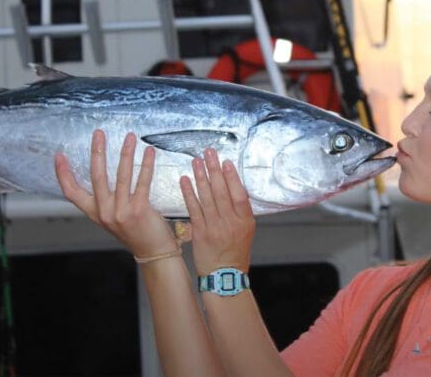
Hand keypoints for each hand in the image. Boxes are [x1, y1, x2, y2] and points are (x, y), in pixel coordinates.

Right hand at [54, 129, 177, 257]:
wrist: (153, 253)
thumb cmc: (136, 233)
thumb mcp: (113, 218)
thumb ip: (106, 202)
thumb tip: (105, 176)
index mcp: (95, 213)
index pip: (71, 192)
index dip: (63, 174)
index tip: (59, 156)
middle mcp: (104, 212)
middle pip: (96, 177)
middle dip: (97, 152)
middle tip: (99, 133)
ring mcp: (121, 212)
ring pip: (121, 176)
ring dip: (126, 154)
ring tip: (130, 137)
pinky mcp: (139, 211)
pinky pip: (142, 183)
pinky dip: (146, 165)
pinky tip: (149, 152)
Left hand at [179, 148, 254, 275]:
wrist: (225, 276)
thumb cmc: (235, 254)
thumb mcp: (246, 232)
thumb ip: (240, 212)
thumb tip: (233, 188)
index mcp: (245, 221)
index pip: (239, 194)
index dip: (232, 177)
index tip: (226, 162)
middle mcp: (231, 222)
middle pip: (222, 192)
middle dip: (214, 170)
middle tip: (209, 153)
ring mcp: (215, 227)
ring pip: (207, 197)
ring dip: (201, 177)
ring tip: (196, 161)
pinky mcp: (200, 233)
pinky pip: (193, 209)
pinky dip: (189, 193)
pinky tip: (184, 180)